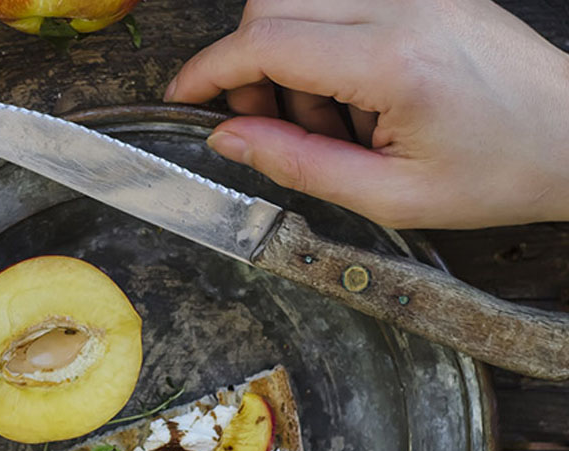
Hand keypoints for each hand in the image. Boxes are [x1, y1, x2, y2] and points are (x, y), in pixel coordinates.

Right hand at [164, 0, 568, 228]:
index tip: (184, 98)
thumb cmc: (502, 170)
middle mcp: (404, 6)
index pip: (266, 41)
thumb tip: (229, 139)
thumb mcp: (390, 196)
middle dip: (247, 67)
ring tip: (333, 125)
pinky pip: (341, 5)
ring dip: (289, 61)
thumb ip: (297, 165)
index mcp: (394, 61)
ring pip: (301, 2)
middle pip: (273, 5)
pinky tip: (355, 100)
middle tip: (269, 126)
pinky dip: (324, 50)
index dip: (208, 70)